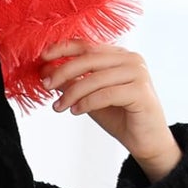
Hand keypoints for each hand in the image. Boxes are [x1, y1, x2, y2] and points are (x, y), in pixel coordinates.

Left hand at [39, 40, 179, 174]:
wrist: (145, 141)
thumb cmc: (120, 117)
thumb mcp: (90, 97)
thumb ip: (74, 83)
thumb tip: (48, 72)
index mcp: (119, 56)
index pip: (88, 45)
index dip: (63, 49)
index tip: (42, 58)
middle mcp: (131, 59)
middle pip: (90, 58)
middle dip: (64, 71)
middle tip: (46, 85)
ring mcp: (138, 73)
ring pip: (96, 78)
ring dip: (73, 92)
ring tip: (58, 107)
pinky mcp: (141, 91)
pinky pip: (107, 94)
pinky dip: (87, 102)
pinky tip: (75, 111)